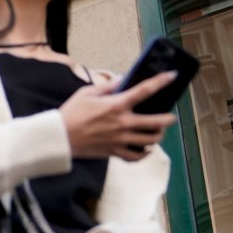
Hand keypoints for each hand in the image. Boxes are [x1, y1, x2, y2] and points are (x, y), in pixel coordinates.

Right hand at [60, 72, 177, 160]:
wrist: (60, 136)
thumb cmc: (71, 112)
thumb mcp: (87, 93)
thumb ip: (107, 86)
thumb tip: (122, 79)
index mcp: (116, 105)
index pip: (144, 91)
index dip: (161, 82)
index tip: (172, 76)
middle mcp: (122, 123)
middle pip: (156, 122)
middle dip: (167, 118)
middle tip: (170, 116)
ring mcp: (120, 139)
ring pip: (150, 141)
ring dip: (158, 135)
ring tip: (158, 131)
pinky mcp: (115, 152)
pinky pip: (137, 156)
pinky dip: (144, 153)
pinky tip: (145, 148)